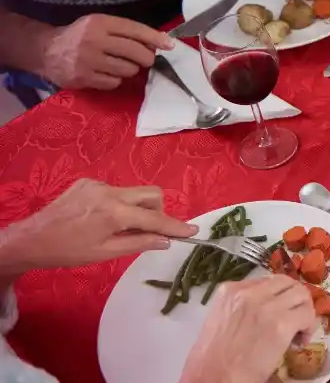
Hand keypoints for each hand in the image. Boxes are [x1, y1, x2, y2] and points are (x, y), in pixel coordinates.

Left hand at [0, 179, 196, 274]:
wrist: (31, 239)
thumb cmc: (68, 252)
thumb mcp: (105, 253)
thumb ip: (139, 243)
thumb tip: (165, 240)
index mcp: (115, 213)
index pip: (155, 219)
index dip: (175, 226)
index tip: (193, 231)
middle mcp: (110, 192)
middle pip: (151, 194)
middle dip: (158, 211)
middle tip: (149, 230)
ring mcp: (98, 184)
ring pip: (133, 192)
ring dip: (136, 208)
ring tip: (118, 227)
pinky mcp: (88, 182)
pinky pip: (116, 191)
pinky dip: (118, 204)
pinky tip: (100, 218)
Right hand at [36, 14, 172, 89]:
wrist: (47, 51)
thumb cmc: (80, 36)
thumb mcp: (99, 25)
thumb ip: (125, 31)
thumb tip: (160, 43)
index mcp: (100, 23)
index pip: (135, 30)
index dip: (155, 38)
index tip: (170, 45)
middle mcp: (94, 40)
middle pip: (136, 52)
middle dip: (146, 58)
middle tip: (144, 59)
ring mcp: (88, 61)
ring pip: (128, 70)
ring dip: (129, 69)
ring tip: (119, 64)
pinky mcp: (83, 78)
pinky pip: (114, 82)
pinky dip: (115, 79)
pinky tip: (105, 73)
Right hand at [181, 276, 317, 382]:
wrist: (215, 377)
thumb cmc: (211, 359)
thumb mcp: (220, 321)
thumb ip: (241, 308)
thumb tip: (267, 310)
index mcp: (230, 290)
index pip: (267, 282)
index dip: (277, 298)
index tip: (279, 314)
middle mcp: (250, 292)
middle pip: (287, 283)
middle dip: (295, 300)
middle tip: (295, 320)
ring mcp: (267, 306)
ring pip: (301, 295)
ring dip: (304, 312)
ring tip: (298, 332)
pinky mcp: (282, 324)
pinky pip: (307, 314)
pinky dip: (309, 327)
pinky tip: (299, 342)